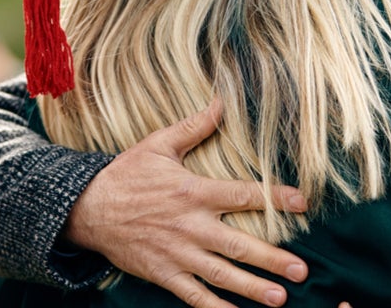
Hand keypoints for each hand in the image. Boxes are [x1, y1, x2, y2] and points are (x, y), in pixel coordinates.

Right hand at [63, 97, 309, 307]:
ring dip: (252, 288)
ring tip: (280, 299)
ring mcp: (178, 253)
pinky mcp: (164, 273)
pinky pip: (193, 295)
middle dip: (272, 259)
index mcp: (194, 191)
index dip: (275, 198)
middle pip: (239, 244)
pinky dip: (215, 307)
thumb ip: (194, 126)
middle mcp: (191, 225)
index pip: (243, 194)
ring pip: (222, 274)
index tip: (303, 204)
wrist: (87, 209)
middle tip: (300, 271)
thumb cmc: (127, 174)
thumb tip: (222, 102)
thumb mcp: (159, 144)